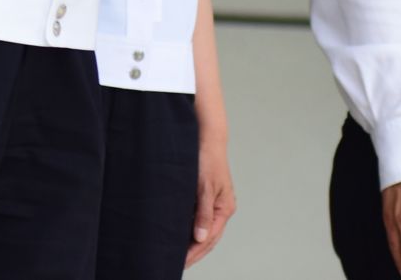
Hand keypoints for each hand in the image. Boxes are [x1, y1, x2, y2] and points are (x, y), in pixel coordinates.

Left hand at [184, 124, 235, 265]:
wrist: (206, 137)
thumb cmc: (207, 158)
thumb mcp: (204, 187)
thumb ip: (203, 214)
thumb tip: (200, 237)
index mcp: (224, 208)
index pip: (209, 238)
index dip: (195, 252)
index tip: (181, 262)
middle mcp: (221, 208)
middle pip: (208, 238)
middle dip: (193, 252)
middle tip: (176, 264)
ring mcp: (213, 203)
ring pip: (202, 229)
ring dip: (191, 243)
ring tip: (175, 255)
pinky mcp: (204, 197)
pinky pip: (197, 219)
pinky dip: (188, 229)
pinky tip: (177, 235)